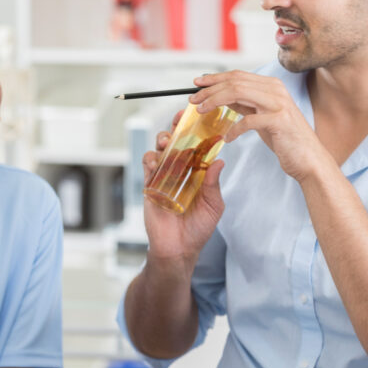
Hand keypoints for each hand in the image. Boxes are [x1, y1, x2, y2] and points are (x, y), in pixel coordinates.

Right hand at [142, 110, 224, 268]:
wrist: (179, 249)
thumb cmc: (199, 228)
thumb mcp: (213, 205)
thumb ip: (214, 184)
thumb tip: (219, 160)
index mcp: (197, 172)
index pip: (196, 146)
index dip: (196, 131)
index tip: (200, 118)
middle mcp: (180, 171)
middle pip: (176, 142)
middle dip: (176, 128)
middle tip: (179, 120)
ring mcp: (164, 177)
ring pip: (161, 150)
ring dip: (163, 141)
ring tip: (168, 142)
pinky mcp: (150, 185)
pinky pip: (147, 166)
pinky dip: (150, 159)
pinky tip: (156, 160)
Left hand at [190, 72, 326, 182]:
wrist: (309, 159)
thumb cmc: (285, 139)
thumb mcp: (262, 117)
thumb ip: (246, 105)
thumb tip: (223, 97)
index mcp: (271, 85)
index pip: (237, 75)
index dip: (214, 78)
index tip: (197, 84)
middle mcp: (275, 89)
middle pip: (235, 82)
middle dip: (210, 89)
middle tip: (193, 99)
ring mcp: (278, 104)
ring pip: (238, 93)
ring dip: (215, 102)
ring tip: (201, 111)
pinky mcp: (279, 121)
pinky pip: (248, 120)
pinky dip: (234, 129)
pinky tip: (227, 138)